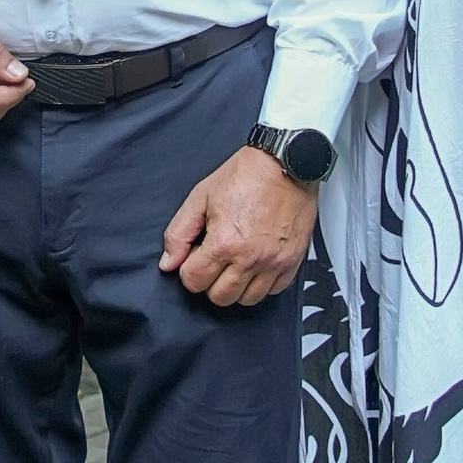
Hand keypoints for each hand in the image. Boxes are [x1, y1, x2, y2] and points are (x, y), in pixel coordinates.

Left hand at [160, 146, 317, 307]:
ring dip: (236, 286)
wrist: (286, 163)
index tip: (197, 256)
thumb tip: (169, 262)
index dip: (189, 269)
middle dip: (210, 282)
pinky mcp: (293, 261)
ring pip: (248, 299)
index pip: (194, 281)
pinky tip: (256, 264)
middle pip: (221, 297)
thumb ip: (179, 233)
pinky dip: (263, 283)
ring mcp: (275, 262)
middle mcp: (251, 258)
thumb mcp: (201, 197)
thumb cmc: (247, 175)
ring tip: (235, 263)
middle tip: (214, 260)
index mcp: (225, 243)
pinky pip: (274, 290)